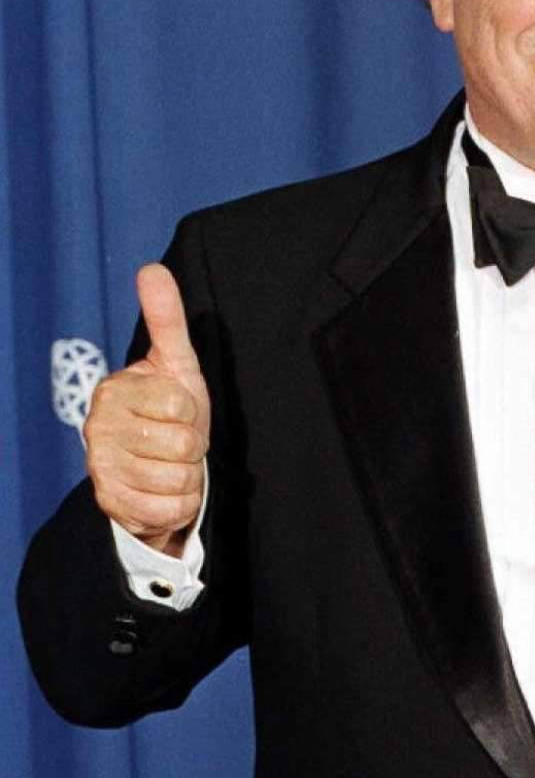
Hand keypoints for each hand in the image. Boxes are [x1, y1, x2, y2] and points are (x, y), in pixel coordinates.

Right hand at [85, 264, 209, 556]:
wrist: (155, 467)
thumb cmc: (169, 409)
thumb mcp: (175, 362)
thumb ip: (166, 317)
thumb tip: (152, 268)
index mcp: (115, 391)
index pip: (181, 403)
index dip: (192, 410)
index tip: (178, 411)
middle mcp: (99, 429)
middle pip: (182, 444)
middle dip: (192, 445)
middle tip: (177, 440)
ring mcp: (101, 469)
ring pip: (178, 478)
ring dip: (187, 474)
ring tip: (171, 464)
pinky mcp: (111, 505)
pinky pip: (171, 509)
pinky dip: (179, 503)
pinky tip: (165, 489)